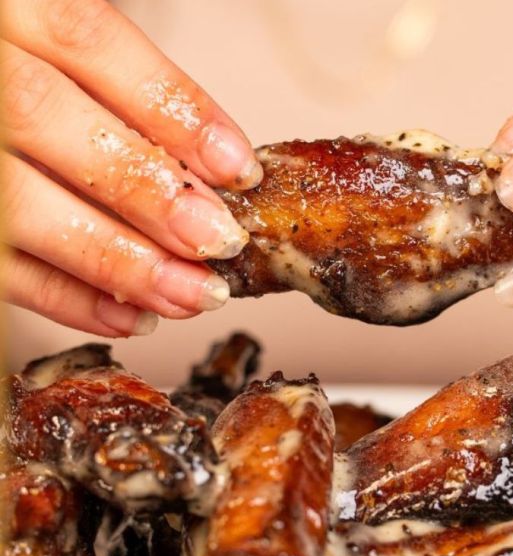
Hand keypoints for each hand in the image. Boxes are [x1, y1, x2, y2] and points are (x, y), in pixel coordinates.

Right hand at [1, 0, 261, 336]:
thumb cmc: (26, 73)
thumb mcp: (57, 42)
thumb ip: (118, 89)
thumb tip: (214, 169)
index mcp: (9, 9)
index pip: (90, 42)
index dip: (172, 108)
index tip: (238, 168)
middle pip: (47, 119)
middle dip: (147, 190)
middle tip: (218, 241)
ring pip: (16, 201)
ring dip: (116, 259)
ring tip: (190, 293)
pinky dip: (65, 297)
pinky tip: (131, 316)